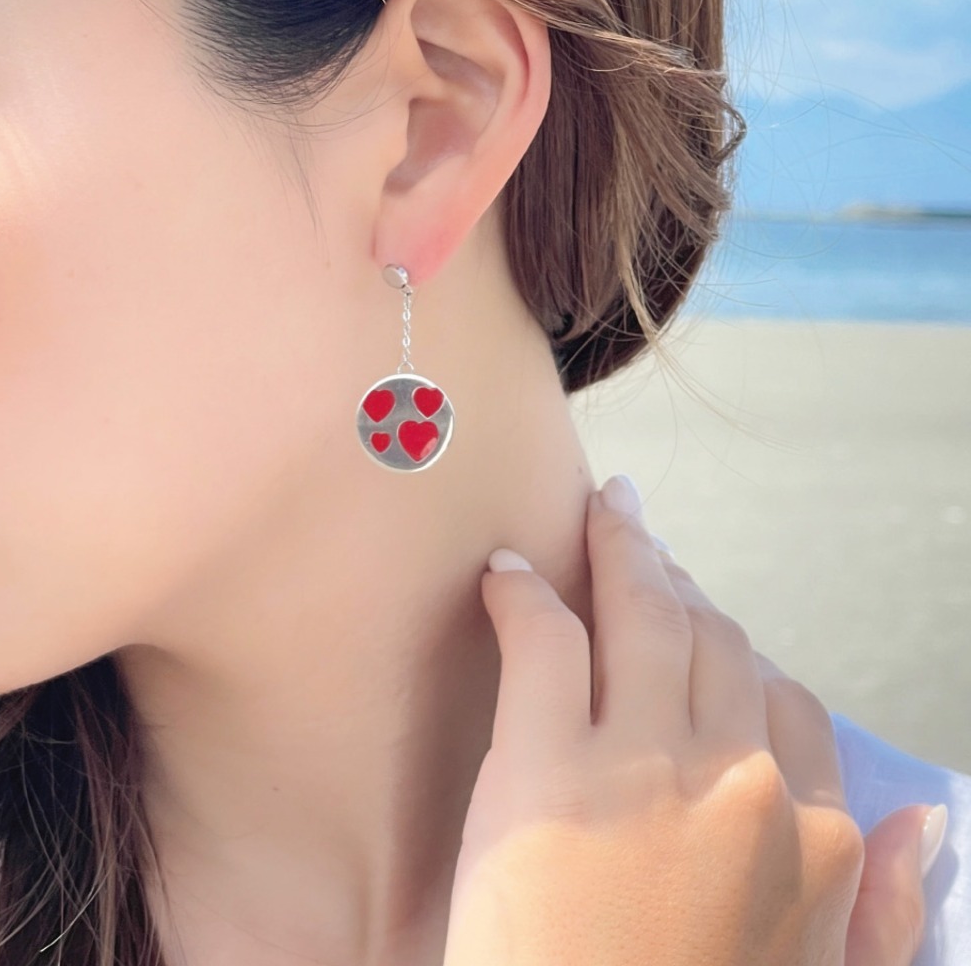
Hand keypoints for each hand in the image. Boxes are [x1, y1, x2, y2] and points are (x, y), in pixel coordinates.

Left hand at [442, 475, 935, 965]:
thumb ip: (885, 910)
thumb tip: (924, 823)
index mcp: (816, 839)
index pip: (785, 700)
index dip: (738, 646)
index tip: (704, 619)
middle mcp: (744, 783)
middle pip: (714, 638)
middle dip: (680, 578)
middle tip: (642, 537)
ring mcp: (645, 766)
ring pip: (643, 611)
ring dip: (620, 551)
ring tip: (601, 518)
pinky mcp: (547, 767)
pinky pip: (544, 636)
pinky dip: (523, 589)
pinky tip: (503, 571)